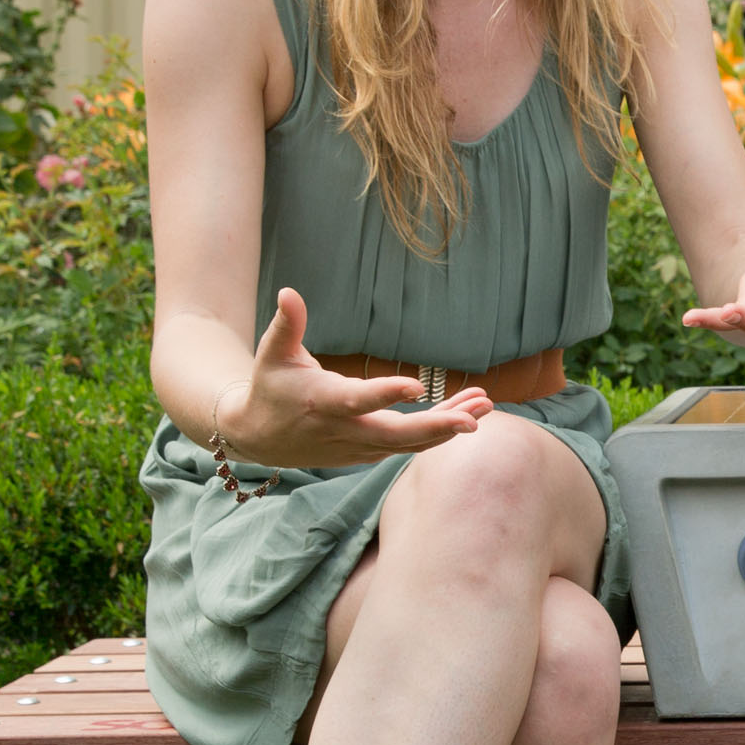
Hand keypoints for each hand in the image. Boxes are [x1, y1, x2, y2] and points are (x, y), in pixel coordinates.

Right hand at [212, 287, 491, 469]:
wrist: (258, 437)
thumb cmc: (270, 385)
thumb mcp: (273, 353)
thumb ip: (287, 324)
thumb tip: (288, 292)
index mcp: (322, 402)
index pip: (358, 400)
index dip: (385, 394)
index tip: (416, 387)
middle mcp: (345, 430)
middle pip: (396, 436)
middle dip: (437, 427)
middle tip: (474, 419)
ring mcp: (359, 446)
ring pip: (411, 443)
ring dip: (449, 425)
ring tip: (486, 404)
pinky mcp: (369, 452)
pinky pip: (410, 445)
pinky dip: (439, 431)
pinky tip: (468, 411)